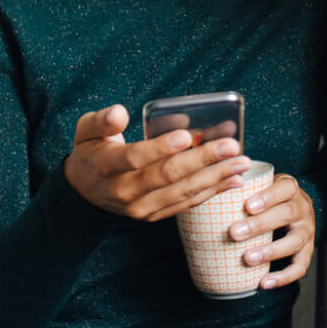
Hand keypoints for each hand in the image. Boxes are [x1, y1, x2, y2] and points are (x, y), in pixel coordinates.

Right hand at [63, 104, 250, 220]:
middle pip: (166, 176)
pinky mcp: (155, 215)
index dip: (159, 148)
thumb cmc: (92, 151)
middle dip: (202, 161)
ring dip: (215, 178)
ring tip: (241, 163)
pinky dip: (211, 193)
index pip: (135, 158)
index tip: (185, 135)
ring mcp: (141, 207)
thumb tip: (119, 112)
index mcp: (107, 166)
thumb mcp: (86, 130)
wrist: (85, 192)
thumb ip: (102, 121)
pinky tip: (234, 180)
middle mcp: (125, 191)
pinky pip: (186, 204)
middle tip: (231, 146)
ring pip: (181, 193)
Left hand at [228, 173, 314, 288]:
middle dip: (260, 225)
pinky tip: (263, 282)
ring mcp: (307, 230)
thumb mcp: (261, 186)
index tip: (247, 206)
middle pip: (287, 214)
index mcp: (291, 189)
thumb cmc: (269, 198)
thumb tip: (210, 194)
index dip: (268, 197)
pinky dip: (283, 277)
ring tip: (247, 258)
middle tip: (234, 233)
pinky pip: (300, 267)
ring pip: (294, 241)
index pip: (285, 188)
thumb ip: (243, 189)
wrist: (294, 208)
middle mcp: (303, 208)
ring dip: (270, 251)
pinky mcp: (307, 251)